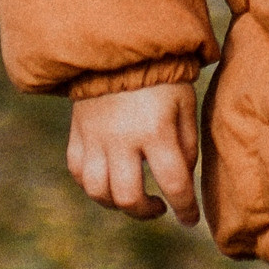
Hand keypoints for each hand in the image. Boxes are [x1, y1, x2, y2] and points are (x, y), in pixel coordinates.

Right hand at [68, 84, 200, 222]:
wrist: (119, 48)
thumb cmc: (162, 76)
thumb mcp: (185, 105)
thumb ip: (186, 145)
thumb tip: (182, 180)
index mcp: (156, 131)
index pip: (174, 183)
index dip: (185, 208)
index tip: (191, 220)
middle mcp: (122, 139)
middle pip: (127, 197)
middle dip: (145, 212)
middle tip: (159, 207)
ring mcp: (95, 138)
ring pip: (97, 191)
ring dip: (117, 203)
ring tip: (133, 197)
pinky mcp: (77, 133)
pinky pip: (78, 172)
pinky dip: (92, 185)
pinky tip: (108, 181)